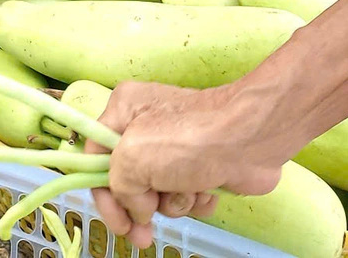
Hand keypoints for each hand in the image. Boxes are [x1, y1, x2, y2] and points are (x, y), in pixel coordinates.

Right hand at [90, 81, 280, 248]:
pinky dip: (196, 200)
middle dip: (141, 208)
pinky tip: (207, 189)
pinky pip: (186, 196)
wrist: (252, 138)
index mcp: (124, 111)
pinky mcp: (201, 168)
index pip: (95, 157)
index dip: (102, 195)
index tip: (117, 225)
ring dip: (174, 202)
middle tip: (143, 237)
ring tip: (189, 189)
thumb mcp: (134, 158)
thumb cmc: (190, 138)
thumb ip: (119, 186)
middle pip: (128, 181)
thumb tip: (138, 208)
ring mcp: (175, 149)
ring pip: (159, 194)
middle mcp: (146, 127)